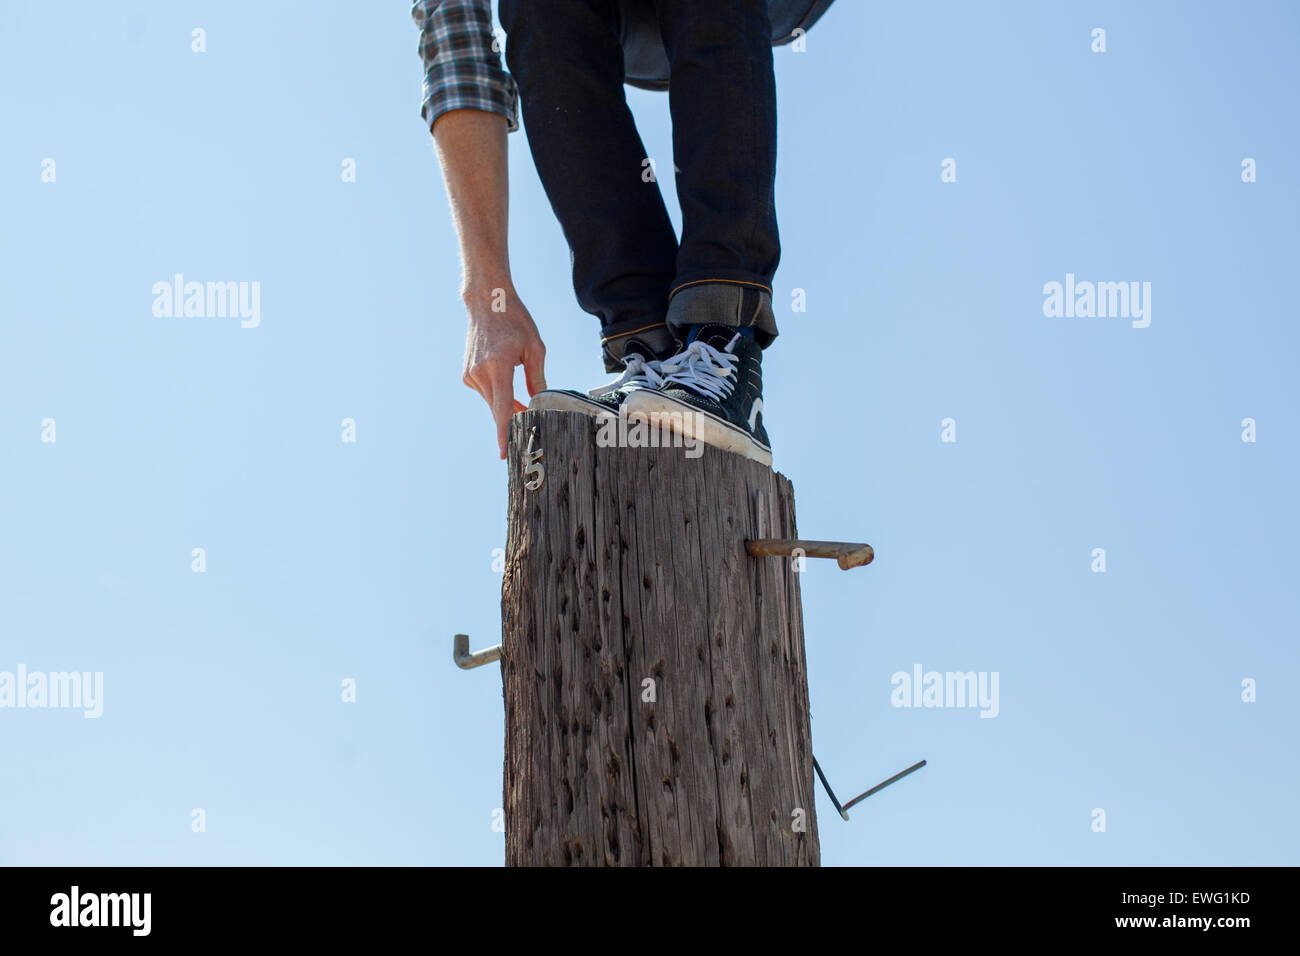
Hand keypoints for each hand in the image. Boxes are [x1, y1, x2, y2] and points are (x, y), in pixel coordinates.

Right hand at [461, 283, 546, 458]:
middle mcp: (480, 373)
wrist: (486, 302)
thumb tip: (541, 403)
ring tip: (521, 397)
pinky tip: (504, 375)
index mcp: (498, 366)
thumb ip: (537, 378)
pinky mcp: (467, 375)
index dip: (504, 431)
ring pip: (492, 403)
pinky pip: (486, 394)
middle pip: (498, 409)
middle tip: (530, 425)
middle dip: (513, 418)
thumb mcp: (535, 347)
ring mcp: (470, 375)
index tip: (503, 453)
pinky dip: (497, 394)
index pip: (502, 407)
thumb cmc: (515, 321)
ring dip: (507, 405)